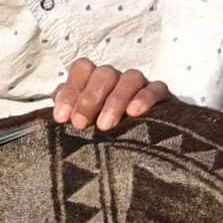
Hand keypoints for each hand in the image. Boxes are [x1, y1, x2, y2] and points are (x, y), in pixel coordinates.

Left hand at [50, 58, 167, 135]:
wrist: (142, 153)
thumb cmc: (102, 137)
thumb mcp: (83, 125)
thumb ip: (70, 115)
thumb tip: (61, 114)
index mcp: (95, 81)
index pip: (82, 69)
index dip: (70, 90)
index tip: (62, 118)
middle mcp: (117, 79)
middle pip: (104, 73)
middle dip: (89, 98)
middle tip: (80, 124)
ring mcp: (140, 85)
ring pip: (130, 78)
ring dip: (115, 100)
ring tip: (105, 126)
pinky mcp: (161, 95)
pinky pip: (156, 88)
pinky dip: (145, 98)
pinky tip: (134, 113)